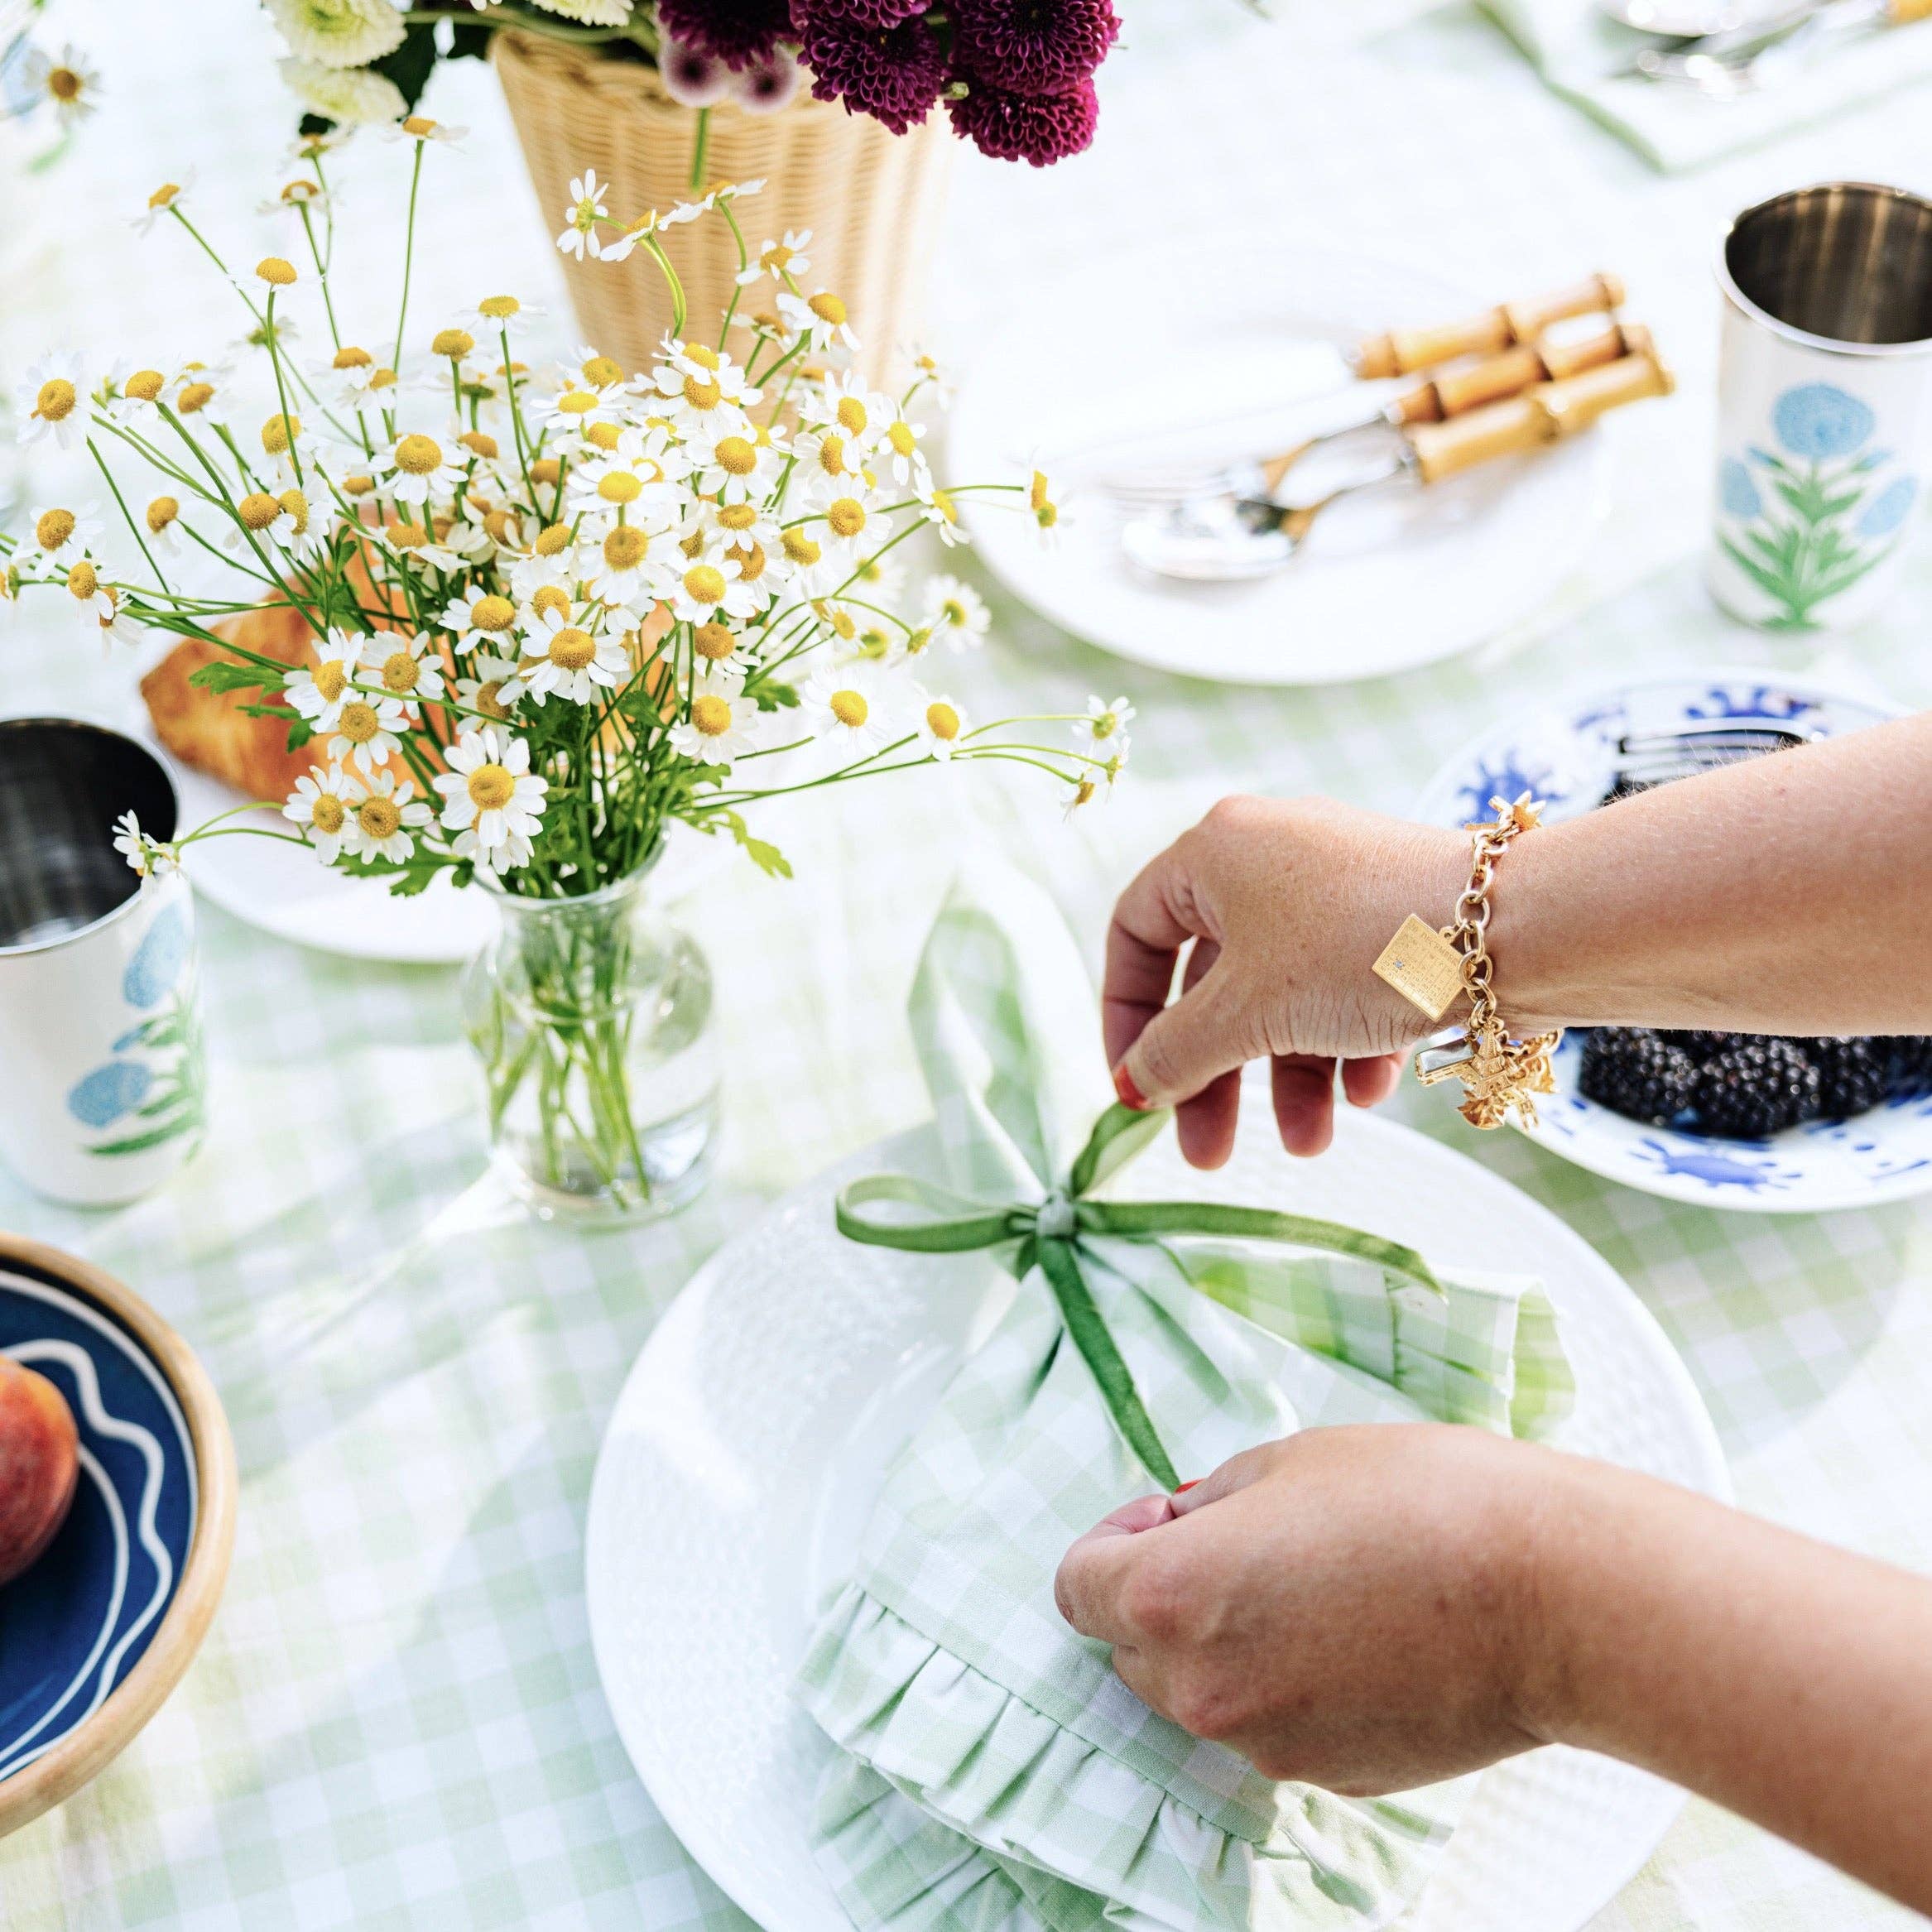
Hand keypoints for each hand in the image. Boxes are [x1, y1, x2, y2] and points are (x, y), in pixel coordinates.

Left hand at [1052, 1426, 1561, 1795]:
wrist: (1554, 1594)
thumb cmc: (1425, 1503)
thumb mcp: (1291, 1459)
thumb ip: (1213, 1502)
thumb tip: (1186, 1525)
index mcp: (1174, 1599)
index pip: (1078, 1587)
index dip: (1113, 1542)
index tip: (1165, 1516)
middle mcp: (1205, 1689)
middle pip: (1133, 1649)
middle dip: (1165, 1596)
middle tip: (1242, 1543)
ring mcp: (1268, 1746)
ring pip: (1203, 1693)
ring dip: (1227, 1643)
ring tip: (1314, 1584)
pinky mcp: (1330, 1777)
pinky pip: (1273, 1725)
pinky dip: (1289, 1684)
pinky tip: (1358, 1633)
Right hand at [1104, 795, 1467, 1164]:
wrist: (1515, 930)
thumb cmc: (1355, 951)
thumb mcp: (1245, 1013)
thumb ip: (1175, 1053)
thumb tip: (1134, 1087)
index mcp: (1216, 851)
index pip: (1137, 931)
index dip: (1125, 1015)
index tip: (1136, 1084)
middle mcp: (1272, 856)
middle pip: (1215, 981)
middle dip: (1215, 1075)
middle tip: (1206, 1153)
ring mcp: (1340, 885)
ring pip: (1286, 994)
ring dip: (1289, 1078)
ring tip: (1313, 1144)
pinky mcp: (1397, 917)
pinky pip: (1346, 987)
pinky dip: (1347, 1045)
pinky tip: (1370, 1093)